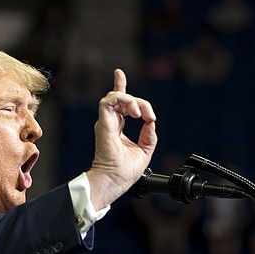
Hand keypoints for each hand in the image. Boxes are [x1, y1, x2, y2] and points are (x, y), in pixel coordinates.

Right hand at [86, 69, 156, 209]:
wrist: (115, 180)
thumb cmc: (125, 171)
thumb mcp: (144, 150)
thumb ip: (148, 135)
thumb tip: (151, 122)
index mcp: (117, 128)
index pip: (118, 103)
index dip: (119, 86)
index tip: (119, 73)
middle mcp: (109, 122)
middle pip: (121, 97)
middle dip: (138, 101)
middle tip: (148, 116)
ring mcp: (105, 122)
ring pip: (115, 96)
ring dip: (131, 100)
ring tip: (139, 114)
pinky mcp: (104, 123)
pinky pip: (110, 101)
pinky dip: (124, 100)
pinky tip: (134, 112)